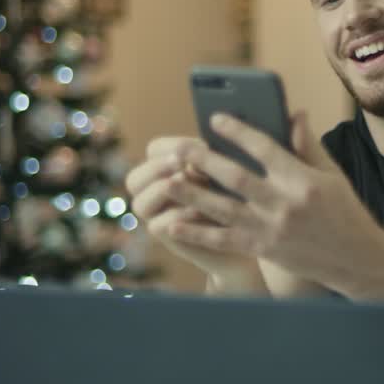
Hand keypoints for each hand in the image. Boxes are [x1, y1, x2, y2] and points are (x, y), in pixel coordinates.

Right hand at [124, 136, 264, 288]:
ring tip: (187, 184)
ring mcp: (157, 217)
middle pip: (134, 179)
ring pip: (140, 204)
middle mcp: (153, 193)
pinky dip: (177, 216)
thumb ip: (210, 159)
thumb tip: (206, 148)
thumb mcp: (225, 171)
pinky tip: (198, 210)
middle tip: (182, 165)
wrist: (249, 235)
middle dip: (157, 168)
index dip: (172, 145)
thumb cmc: (237, 194)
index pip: (154, 149)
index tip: (200, 145)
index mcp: (166, 168)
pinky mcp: (169, 238)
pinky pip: (158, 226)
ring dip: (164, 190)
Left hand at [163, 111, 383, 299]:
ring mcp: (272, 230)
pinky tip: (173, 225)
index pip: (265, 148)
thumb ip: (308, 146)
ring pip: (224, 209)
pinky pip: (224, 240)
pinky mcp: (263, 251)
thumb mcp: (332, 176)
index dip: (238, 131)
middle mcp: (285, 204)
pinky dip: (197, 233)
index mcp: (303, 180)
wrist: (357, 260)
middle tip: (179, 148)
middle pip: (236, 178)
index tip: (215, 119)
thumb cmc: (345, 213)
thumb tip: (294, 113)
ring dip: (193, 195)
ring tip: (167, 182)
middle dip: (205, 161)